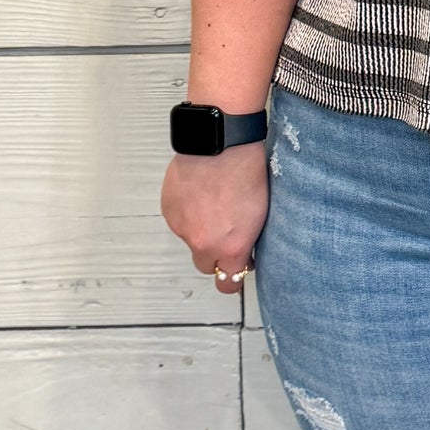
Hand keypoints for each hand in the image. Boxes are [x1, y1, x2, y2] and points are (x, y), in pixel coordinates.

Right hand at [162, 145, 269, 293]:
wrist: (220, 145)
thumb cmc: (245, 173)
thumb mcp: (261, 215)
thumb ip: (247, 242)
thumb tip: (244, 253)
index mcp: (231, 248)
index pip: (228, 283)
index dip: (232, 280)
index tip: (236, 274)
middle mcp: (203, 243)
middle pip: (207, 267)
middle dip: (216, 257)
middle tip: (226, 237)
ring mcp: (182, 228)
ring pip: (192, 241)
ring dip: (201, 231)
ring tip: (214, 204)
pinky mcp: (169, 211)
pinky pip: (179, 222)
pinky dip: (188, 214)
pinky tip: (200, 196)